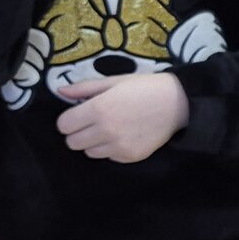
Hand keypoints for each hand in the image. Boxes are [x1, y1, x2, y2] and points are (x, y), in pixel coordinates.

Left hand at [56, 73, 188, 161]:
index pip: (64, 125)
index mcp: (98, 109)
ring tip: (110, 129)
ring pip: (89, 153)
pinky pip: (108, 157)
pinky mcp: (130, 157)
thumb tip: (60, 91)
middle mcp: (105, 130)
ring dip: (94, 142)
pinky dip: (111, 149)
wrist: (178, 103)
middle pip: (72, 143)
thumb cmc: (144, 87)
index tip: (78, 114)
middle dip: (78, 132)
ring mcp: (118, 146)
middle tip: (92, 123)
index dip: (68, 120)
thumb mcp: (114, 81)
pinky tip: (124, 136)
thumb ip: (85, 88)